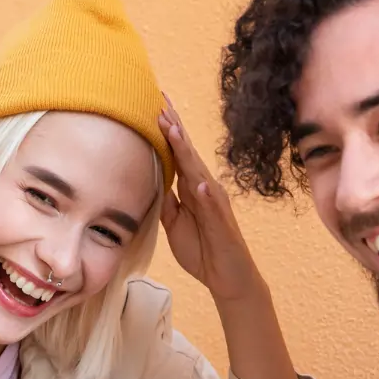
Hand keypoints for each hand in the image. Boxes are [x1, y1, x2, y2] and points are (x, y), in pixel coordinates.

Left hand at [157, 97, 263, 302]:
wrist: (226, 277)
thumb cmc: (202, 249)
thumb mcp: (174, 223)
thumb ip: (166, 201)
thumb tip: (154, 180)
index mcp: (191, 188)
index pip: (176, 153)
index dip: (166, 131)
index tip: (153, 106)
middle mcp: (204, 189)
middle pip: (186, 153)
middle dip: (173, 127)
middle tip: (159, 101)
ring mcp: (214, 203)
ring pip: (198, 172)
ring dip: (185, 150)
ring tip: (171, 128)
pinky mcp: (221, 223)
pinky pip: (213, 207)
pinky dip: (206, 194)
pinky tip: (197, 182)